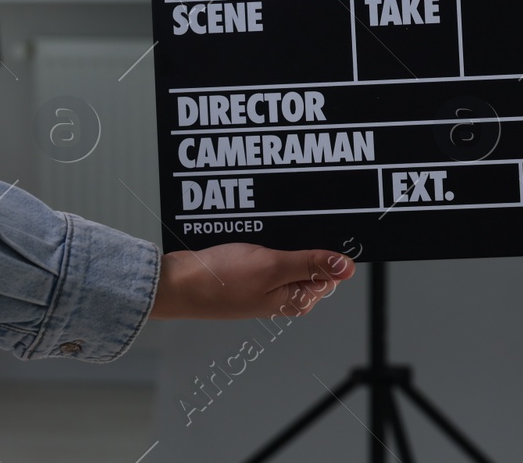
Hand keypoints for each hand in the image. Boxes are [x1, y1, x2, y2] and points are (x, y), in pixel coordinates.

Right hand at [149, 244, 355, 319]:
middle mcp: (284, 292)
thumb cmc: (218, 282)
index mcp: (297, 298)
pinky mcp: (249, 270)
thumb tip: (347, 267)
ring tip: (265, 227)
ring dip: (283, 234)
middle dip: (303, 237)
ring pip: (288, 249)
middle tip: (284, 226)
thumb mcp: (272, 268)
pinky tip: (255, 229)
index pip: (331, 269)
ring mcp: (266, 281)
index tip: (322, 225)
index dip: (328, 246)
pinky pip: (268, 248)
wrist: (175, 282)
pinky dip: (265, 236)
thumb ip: (311, 265)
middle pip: (311, 257)